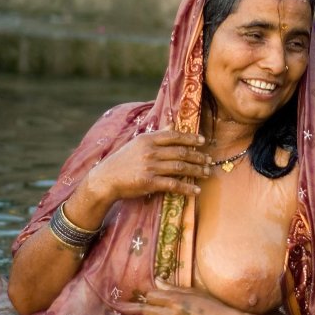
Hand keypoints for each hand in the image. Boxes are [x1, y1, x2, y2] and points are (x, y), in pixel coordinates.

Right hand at [84, 129, 210, 205]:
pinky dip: (187, 188)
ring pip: (180, 167)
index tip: (203, 141)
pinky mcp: (149, 182)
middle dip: (198, 156)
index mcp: (148, 139)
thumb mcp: (137, 143)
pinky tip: (196, 190)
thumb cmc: (122, 161)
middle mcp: (150, 151)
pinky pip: (173, 184)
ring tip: (206, 172)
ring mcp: (150, 167)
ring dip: (196, 170)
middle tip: (209, 160)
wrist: (105, 179)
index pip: (174, 136)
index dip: (190, 138)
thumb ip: (157, 135)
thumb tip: (172, 124)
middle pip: (181, 152)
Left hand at [141, 285, 243, 314]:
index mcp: (175, 300)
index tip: (156, 299)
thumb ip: (172, 288)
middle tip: (155, 310)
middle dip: (148, 309)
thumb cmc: (211, 306)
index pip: (150, 296)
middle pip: (146, 311)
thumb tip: (157, 280)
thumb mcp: (193, 293)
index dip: (152, 297)